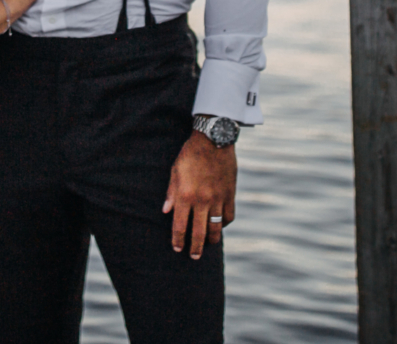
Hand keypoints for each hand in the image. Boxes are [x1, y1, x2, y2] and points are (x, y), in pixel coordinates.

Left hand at [163, 132, 236, 259]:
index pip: (180, 226)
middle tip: (194, 257)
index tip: (177, 248)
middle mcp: (202, 200)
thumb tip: (166, 211)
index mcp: (186, 195)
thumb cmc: (190, 154)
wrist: (214, 140)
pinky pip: (229, 216)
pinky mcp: (230, 194)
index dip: (178, 240)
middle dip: (195, 248)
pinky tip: (220, 225)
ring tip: (208, 246)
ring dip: (212, 240)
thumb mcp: (175, 171)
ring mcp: (218, 199)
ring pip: (216, 228)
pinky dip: (224, 224)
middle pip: (199, 233)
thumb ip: (171, 193)